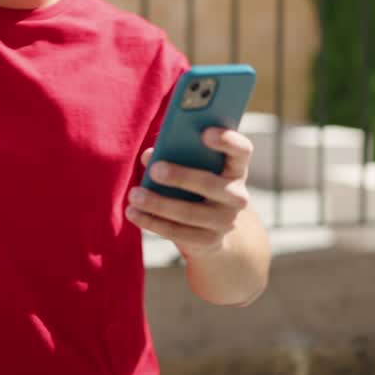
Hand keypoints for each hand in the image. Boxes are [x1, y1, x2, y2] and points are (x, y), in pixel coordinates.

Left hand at [126, 127, 253, 258]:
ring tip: (134, 194)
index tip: (204, 132)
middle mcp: (237, 196)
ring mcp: (225, 221)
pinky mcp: (209, 242)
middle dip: (182, 176)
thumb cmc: (196, 184)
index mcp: (235, 168)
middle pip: (211, 184)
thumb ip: (174, 154)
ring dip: (158, 203)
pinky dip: (152, 222)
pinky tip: (133, 213)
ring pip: (189, 213)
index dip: (227, 140)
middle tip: (155, 169)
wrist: (213, 228)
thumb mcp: (192, 167)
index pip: (242, 150)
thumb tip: (149, 155)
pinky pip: (177, 233)